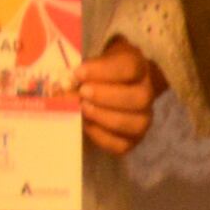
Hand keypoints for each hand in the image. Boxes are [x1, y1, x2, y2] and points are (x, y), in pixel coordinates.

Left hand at [76, 39, 158, 157]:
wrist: (103, 91)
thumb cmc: (94, 74)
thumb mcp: (91, 64)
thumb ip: (79, 73)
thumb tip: (63, 87)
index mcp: (137, 66)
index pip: (130, 67)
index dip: (103, 71)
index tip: (78, 72)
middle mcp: (146, 92)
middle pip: (140, 97)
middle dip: (107, 96)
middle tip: (82, 93)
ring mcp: (142, 118)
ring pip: (136, 123)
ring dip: (105, 117)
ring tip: (83, 109)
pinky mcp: (132, 140)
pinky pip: (122, 145)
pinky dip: (102, 137)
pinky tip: (86, 125)